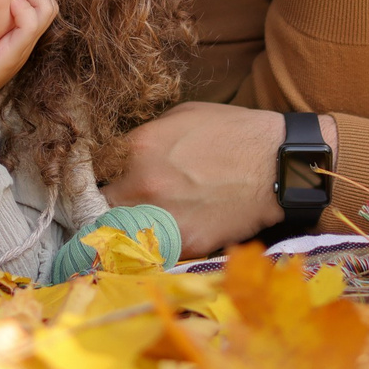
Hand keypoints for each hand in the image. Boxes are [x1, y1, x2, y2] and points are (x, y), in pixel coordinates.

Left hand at [0, 0, 58, 104]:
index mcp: (20, 34)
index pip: (44, 2)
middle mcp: (27, 39)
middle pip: (50, 4)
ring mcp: (24, 45)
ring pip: (47, 9)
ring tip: (10, 0)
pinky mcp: (16, 51)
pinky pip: (31, 24)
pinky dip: (23, 9)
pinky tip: (9, 6)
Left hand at [102, 102, 334, 255]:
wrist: (279, 165)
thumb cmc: (234, 132)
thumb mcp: (182, 116)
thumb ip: (146, 137)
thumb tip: (124, 154)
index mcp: (137, 147)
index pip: (89, 170)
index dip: (92, 178)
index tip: (98, 184)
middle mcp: (142, 184)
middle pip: (98, 207)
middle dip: (103, 208)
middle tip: (114, 210)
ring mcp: (162, 218)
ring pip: (120, 236)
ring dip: (123, 234)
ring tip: (133, 230)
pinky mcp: (186, 244)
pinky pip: (154, 251)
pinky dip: (154, 249)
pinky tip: (163, 241)